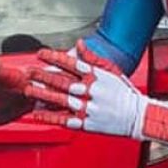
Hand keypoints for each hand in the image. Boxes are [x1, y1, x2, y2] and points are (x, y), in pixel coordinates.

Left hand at [25, 41, 148, 138]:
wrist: (138, 116)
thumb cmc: (124, 92)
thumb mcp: (111, 70)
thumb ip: (92, 57)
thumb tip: (79, 44)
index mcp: (96, 76)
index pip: (72, 63)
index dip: (54, 58)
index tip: (41, 54)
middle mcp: (91, 91)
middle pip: (63, 81)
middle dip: (43, 76)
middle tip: (29, 72)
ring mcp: (89, 108)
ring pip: (61, 100)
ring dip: (43, 95)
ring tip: (29, 91)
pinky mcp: (88, 123)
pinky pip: (66, 120)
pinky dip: (51, 117)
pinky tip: (39, 114)